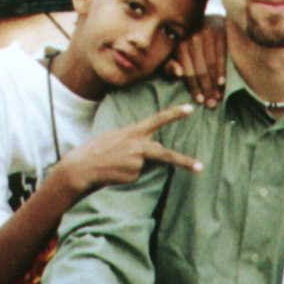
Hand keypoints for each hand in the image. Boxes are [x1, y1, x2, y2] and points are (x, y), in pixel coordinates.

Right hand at [54, 104, 203, 197]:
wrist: (83, 167)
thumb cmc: (96, 150)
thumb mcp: (114, 137)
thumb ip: (133, 140)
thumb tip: (146, 153)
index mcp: (133, 131)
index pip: (157, 119)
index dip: (174, 113)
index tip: (191, 108)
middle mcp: (138, 145)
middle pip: (165, 153)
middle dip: (183, 161)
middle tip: (200, 166)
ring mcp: (137, 161)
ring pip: (144, 166)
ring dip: (131, 167)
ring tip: (115, 166)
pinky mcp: (133, 175)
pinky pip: (135, 175)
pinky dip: (126, 175)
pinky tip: (114, 172)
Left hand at [167, 17, 227, 108]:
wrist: (209, 19)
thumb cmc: (191, 41)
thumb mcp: (177, 52)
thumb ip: (172, 64)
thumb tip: (178, 74)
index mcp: (180, 43)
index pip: (188, 71)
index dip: (194, 87)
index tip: (199, 101)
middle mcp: (192, 37)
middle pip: (200, 70)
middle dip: (206, 89)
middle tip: (211, 105)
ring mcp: (207, 33)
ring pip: (211, 65)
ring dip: (214, 84)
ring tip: (218, 97)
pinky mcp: (220, 31)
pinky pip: (221, 55)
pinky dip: (222, 70)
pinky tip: (222, 83)